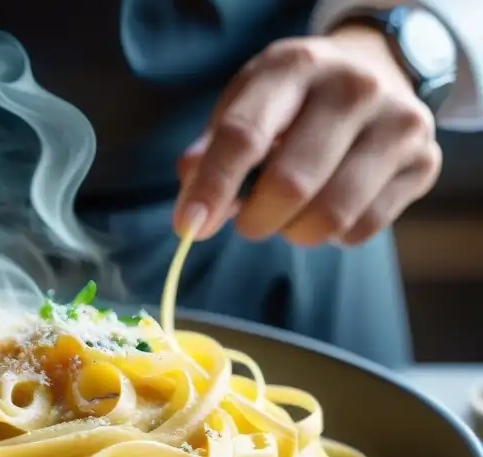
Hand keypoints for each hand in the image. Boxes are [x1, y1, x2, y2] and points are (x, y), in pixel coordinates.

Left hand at [174, 25, 442, 245]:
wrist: (375, 73)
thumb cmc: (292, 102)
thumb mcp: (246, 106)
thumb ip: (211, 153)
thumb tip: (191, 208)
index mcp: (294, 66)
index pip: (243, 135)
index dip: (212, 188)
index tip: (188, 226)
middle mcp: (353, 88)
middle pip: (289, 185)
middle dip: (255, 219)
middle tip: (249, 219)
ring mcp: (396, 123)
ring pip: (329, 216)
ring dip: (293, 232)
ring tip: (289, 213)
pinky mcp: (424, 161)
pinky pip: (362, 229)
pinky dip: (332, 235)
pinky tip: (328, 205)